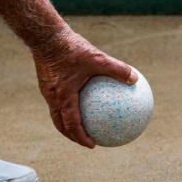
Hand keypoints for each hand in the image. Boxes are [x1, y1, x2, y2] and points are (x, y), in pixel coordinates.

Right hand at [33, 27, 137, 148]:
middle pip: (60, 124)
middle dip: (71, 135)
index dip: (81, 138)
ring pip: (55, 113)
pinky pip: (56, 99)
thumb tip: (134, 78)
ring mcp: (47, 90)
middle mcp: (52, 97)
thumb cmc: (71, 48)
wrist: (46, 36)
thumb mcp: (98, 58)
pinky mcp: (46, 82)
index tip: (93, 145)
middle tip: (85, 139)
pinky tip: (77, 96)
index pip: (71, 125)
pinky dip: (65, 106)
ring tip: (79, 123)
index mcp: (63, 97)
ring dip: (66, 122)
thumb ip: (116, 69)